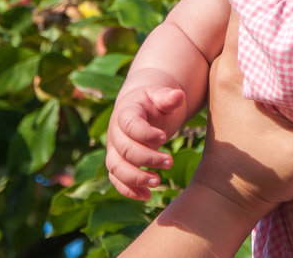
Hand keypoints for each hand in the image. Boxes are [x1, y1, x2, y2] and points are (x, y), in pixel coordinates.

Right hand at [105, 78, 187, 199]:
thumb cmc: (154, 102)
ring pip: (116, 168)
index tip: (163, 138)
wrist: (141, 108)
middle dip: (146, 159)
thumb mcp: (161, 96)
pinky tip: (147, 195)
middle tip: (170, 162)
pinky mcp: (117, 163)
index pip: (129, 125)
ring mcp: (114, 149)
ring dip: (135, 178)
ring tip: (158, 181)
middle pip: (124, 149)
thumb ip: (168, 97)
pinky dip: (128, 190)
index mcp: (126, 112)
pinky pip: (116, 180)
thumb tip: (178, 96)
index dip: (144, 133)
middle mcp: (115, 132)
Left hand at [190, 15, 292, 219]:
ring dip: (279, 9)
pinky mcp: (242, 83)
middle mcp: (231, 63)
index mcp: (237, 69)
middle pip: (252, 8)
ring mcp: (234, 72)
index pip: (244, 6)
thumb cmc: (258, 175)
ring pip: (255, 25)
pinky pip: (258, 45)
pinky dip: (278, 33)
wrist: (229, 199)